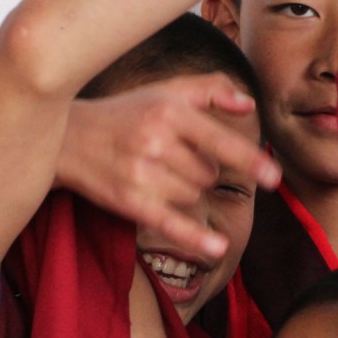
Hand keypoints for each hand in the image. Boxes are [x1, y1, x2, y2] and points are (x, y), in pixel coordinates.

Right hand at [57, 74, 280, 256]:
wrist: (64, 137)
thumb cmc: (122, 113)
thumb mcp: (164, 91)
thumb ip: (210, 90)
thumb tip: (248, 103)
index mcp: (169, 111)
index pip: (219, 140)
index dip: (250, 160)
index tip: (273, 177)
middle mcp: (156, 141)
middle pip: (208, 175)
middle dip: (200, 172)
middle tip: (170, 159)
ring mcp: (141, 173)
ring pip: (192, 197)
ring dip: (184, 192)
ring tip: (155, 174)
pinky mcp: (128, 200)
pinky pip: (172, 222)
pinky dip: (196, 236)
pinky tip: (218, 248)